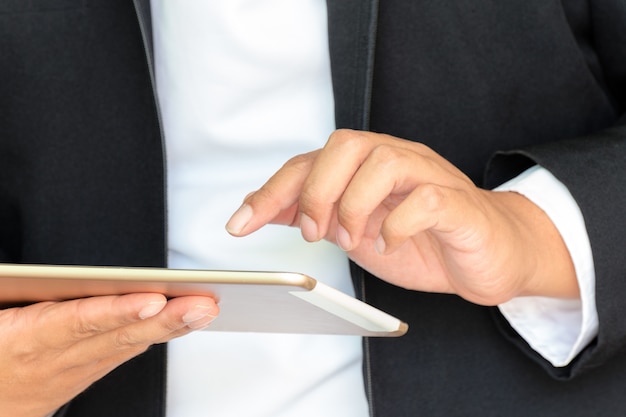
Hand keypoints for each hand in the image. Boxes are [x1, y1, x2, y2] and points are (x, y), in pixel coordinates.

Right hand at [0, 293, 217, 416]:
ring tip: (204, 309)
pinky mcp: (80, 379)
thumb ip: (15, 292)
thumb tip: (28, 276)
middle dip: (166, 320)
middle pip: (117, 337)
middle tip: (202, 304)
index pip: (79, 322)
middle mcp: (55, 360)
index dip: (119, 312)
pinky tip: (179, 324)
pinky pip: (122, 355)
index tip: (154, 300)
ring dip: (170, 329)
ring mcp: (72, 374)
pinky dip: (154, 338)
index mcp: (26, 340)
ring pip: (128, 348)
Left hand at [226, 129, 577, 304]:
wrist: (489, 255)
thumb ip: (317, 216)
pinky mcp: (458, 205)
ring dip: (354, 205)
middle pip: (345, 145)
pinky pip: (427, 201)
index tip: (240, 224)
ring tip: (353, 240)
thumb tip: (264, 211)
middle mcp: (397, 161)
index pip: (311, 161)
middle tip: (312, 232)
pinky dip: (397, 224)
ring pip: (383, 161)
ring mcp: (430, 178)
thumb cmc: (424, 240)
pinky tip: (388, 245)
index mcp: (367, 166)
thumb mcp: (356, 231)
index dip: (271, 191)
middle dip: (315, 191)